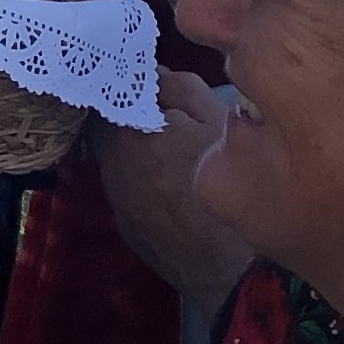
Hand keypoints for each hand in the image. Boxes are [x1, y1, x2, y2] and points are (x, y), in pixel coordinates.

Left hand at [99, 72, 257, 309]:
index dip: (126, 75)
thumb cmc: (239, 188)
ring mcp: (114, 196)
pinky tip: (166, 177)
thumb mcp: (221, 123)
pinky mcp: (123, 222)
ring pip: (111, 154)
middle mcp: (112, 163)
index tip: (144, 71)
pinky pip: (121, 183)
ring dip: (129, 140)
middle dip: (124, 107)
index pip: (108, 87)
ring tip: (164, 138)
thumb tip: (154, 74)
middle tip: (156, 102)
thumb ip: (181, 88)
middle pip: (104, 121)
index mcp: (132, 132)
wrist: (234, 272)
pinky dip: (136, 172)